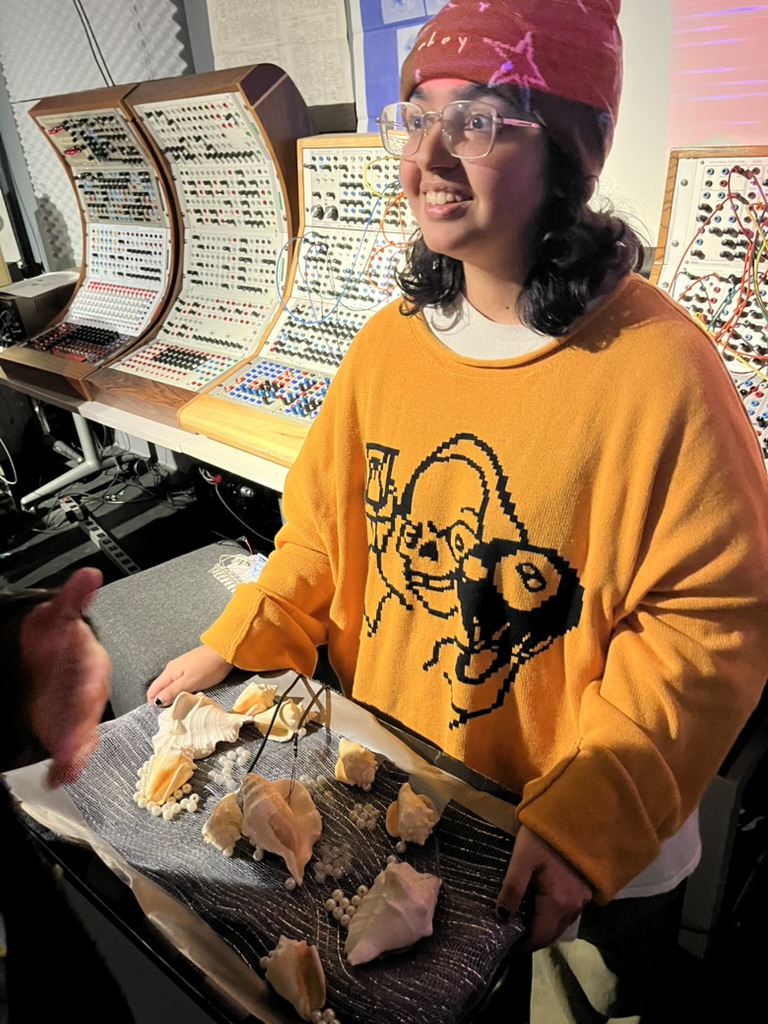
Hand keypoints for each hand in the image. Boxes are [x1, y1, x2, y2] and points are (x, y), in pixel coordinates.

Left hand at [20, 567, 110, 786]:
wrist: (44, 659)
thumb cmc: (54, 638)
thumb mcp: (57, 615)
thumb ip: (73, 598)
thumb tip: (89, 575)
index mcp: (93, 661)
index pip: (94, 675)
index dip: (88, 690)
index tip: (84, 700)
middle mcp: (90, 689)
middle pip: (88, 710)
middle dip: (80, 729)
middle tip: (71, 746)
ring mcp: (79, 712)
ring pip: (83, 733)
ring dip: (76, 752)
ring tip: (66, 768)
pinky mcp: (68, 729)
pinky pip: (73, 748)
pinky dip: (68, 764)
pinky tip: (58, 776)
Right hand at [146, 644, 231, 706]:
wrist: (224, 651)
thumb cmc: (208, 667)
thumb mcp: (189, 682)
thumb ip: (172, 692)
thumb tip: (155, 701)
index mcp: (168, 673)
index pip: (152, 690)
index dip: (155, 703)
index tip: (164, 713)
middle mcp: (171, 669)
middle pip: (160, 688)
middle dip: (164, 701)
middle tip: (175, 711)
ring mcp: (180, 668)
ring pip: (170, 685)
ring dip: (173, 696)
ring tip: (182, 704)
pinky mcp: (189, 668)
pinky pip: (179, 682)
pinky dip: (181, 690)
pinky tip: (189, 694)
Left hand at [496, 825, 592, 950]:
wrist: (578, 813)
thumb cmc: (545, 835)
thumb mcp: (522, 859)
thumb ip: (512, 889)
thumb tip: (501, 917)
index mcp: (558, 902)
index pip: (541, 937)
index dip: (524, 944)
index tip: (507, 944)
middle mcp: (575, 906)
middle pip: (553, 932)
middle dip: (534, 935)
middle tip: (512, 930)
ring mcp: (584, 897)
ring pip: (562, 921)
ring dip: (545, 924)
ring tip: (523, 916)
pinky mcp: (587, 886)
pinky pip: (569, 909)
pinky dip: (555, 912)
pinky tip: (541, 901)